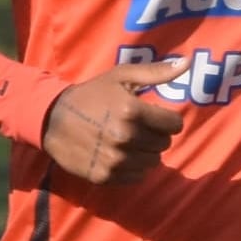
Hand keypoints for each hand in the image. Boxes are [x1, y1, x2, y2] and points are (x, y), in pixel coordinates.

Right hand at [41, 57, 188, 185]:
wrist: (52, 120)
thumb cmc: (92, 94)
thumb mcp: (122, 76)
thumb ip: (157, 72)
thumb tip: (188, 63)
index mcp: (131, 111)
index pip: (174, 125)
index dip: (166, 119)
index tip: (153, 116)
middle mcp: (125, 138)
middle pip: (164, 144)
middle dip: (155, 135)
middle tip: (137, 127)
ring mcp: (115, 160)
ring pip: (152, 162)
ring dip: (144, 152)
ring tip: (127, 141)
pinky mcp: (105, 177)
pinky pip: (137, 177)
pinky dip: (132, 168)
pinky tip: (118, 154)